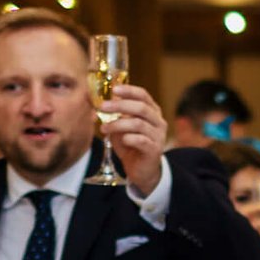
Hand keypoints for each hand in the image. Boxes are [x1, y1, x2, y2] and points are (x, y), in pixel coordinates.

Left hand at [103, 82, 169, 196]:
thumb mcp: (122, 126)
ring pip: (138, 124)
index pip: (143, 95)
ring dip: (118, 124)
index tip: (114, 89)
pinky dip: (127, 138)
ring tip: (104, 128)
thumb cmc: (131, 145)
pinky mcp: (155, 150)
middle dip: (120, 106)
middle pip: (141, 108)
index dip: (129, 91)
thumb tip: (101, 100)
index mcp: (152, 112)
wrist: (142, 170)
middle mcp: (158, 122)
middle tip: (102, 107)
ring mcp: (158, 136)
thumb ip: (116, 114)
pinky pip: (140, 140)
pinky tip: (120, 140)